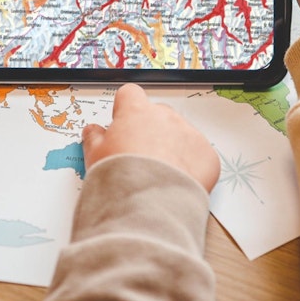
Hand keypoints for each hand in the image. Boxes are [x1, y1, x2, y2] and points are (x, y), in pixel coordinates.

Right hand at [82, 84, 219, 192]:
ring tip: (158, 174)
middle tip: (140, 157)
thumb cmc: (119, 178)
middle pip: (158, 114)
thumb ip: (94, 138)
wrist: (147, 205)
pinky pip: (199, 154)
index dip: (125, 109)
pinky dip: (191, 166)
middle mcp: (165, 117)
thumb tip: (92, 131)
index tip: (123, 124)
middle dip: (150, 130)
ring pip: (180, 134)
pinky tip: (176, 182)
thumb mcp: (95, 156)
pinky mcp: (207, 155)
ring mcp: (189, 134)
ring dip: (172, 147)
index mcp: (136, 112)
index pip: (130, 95)